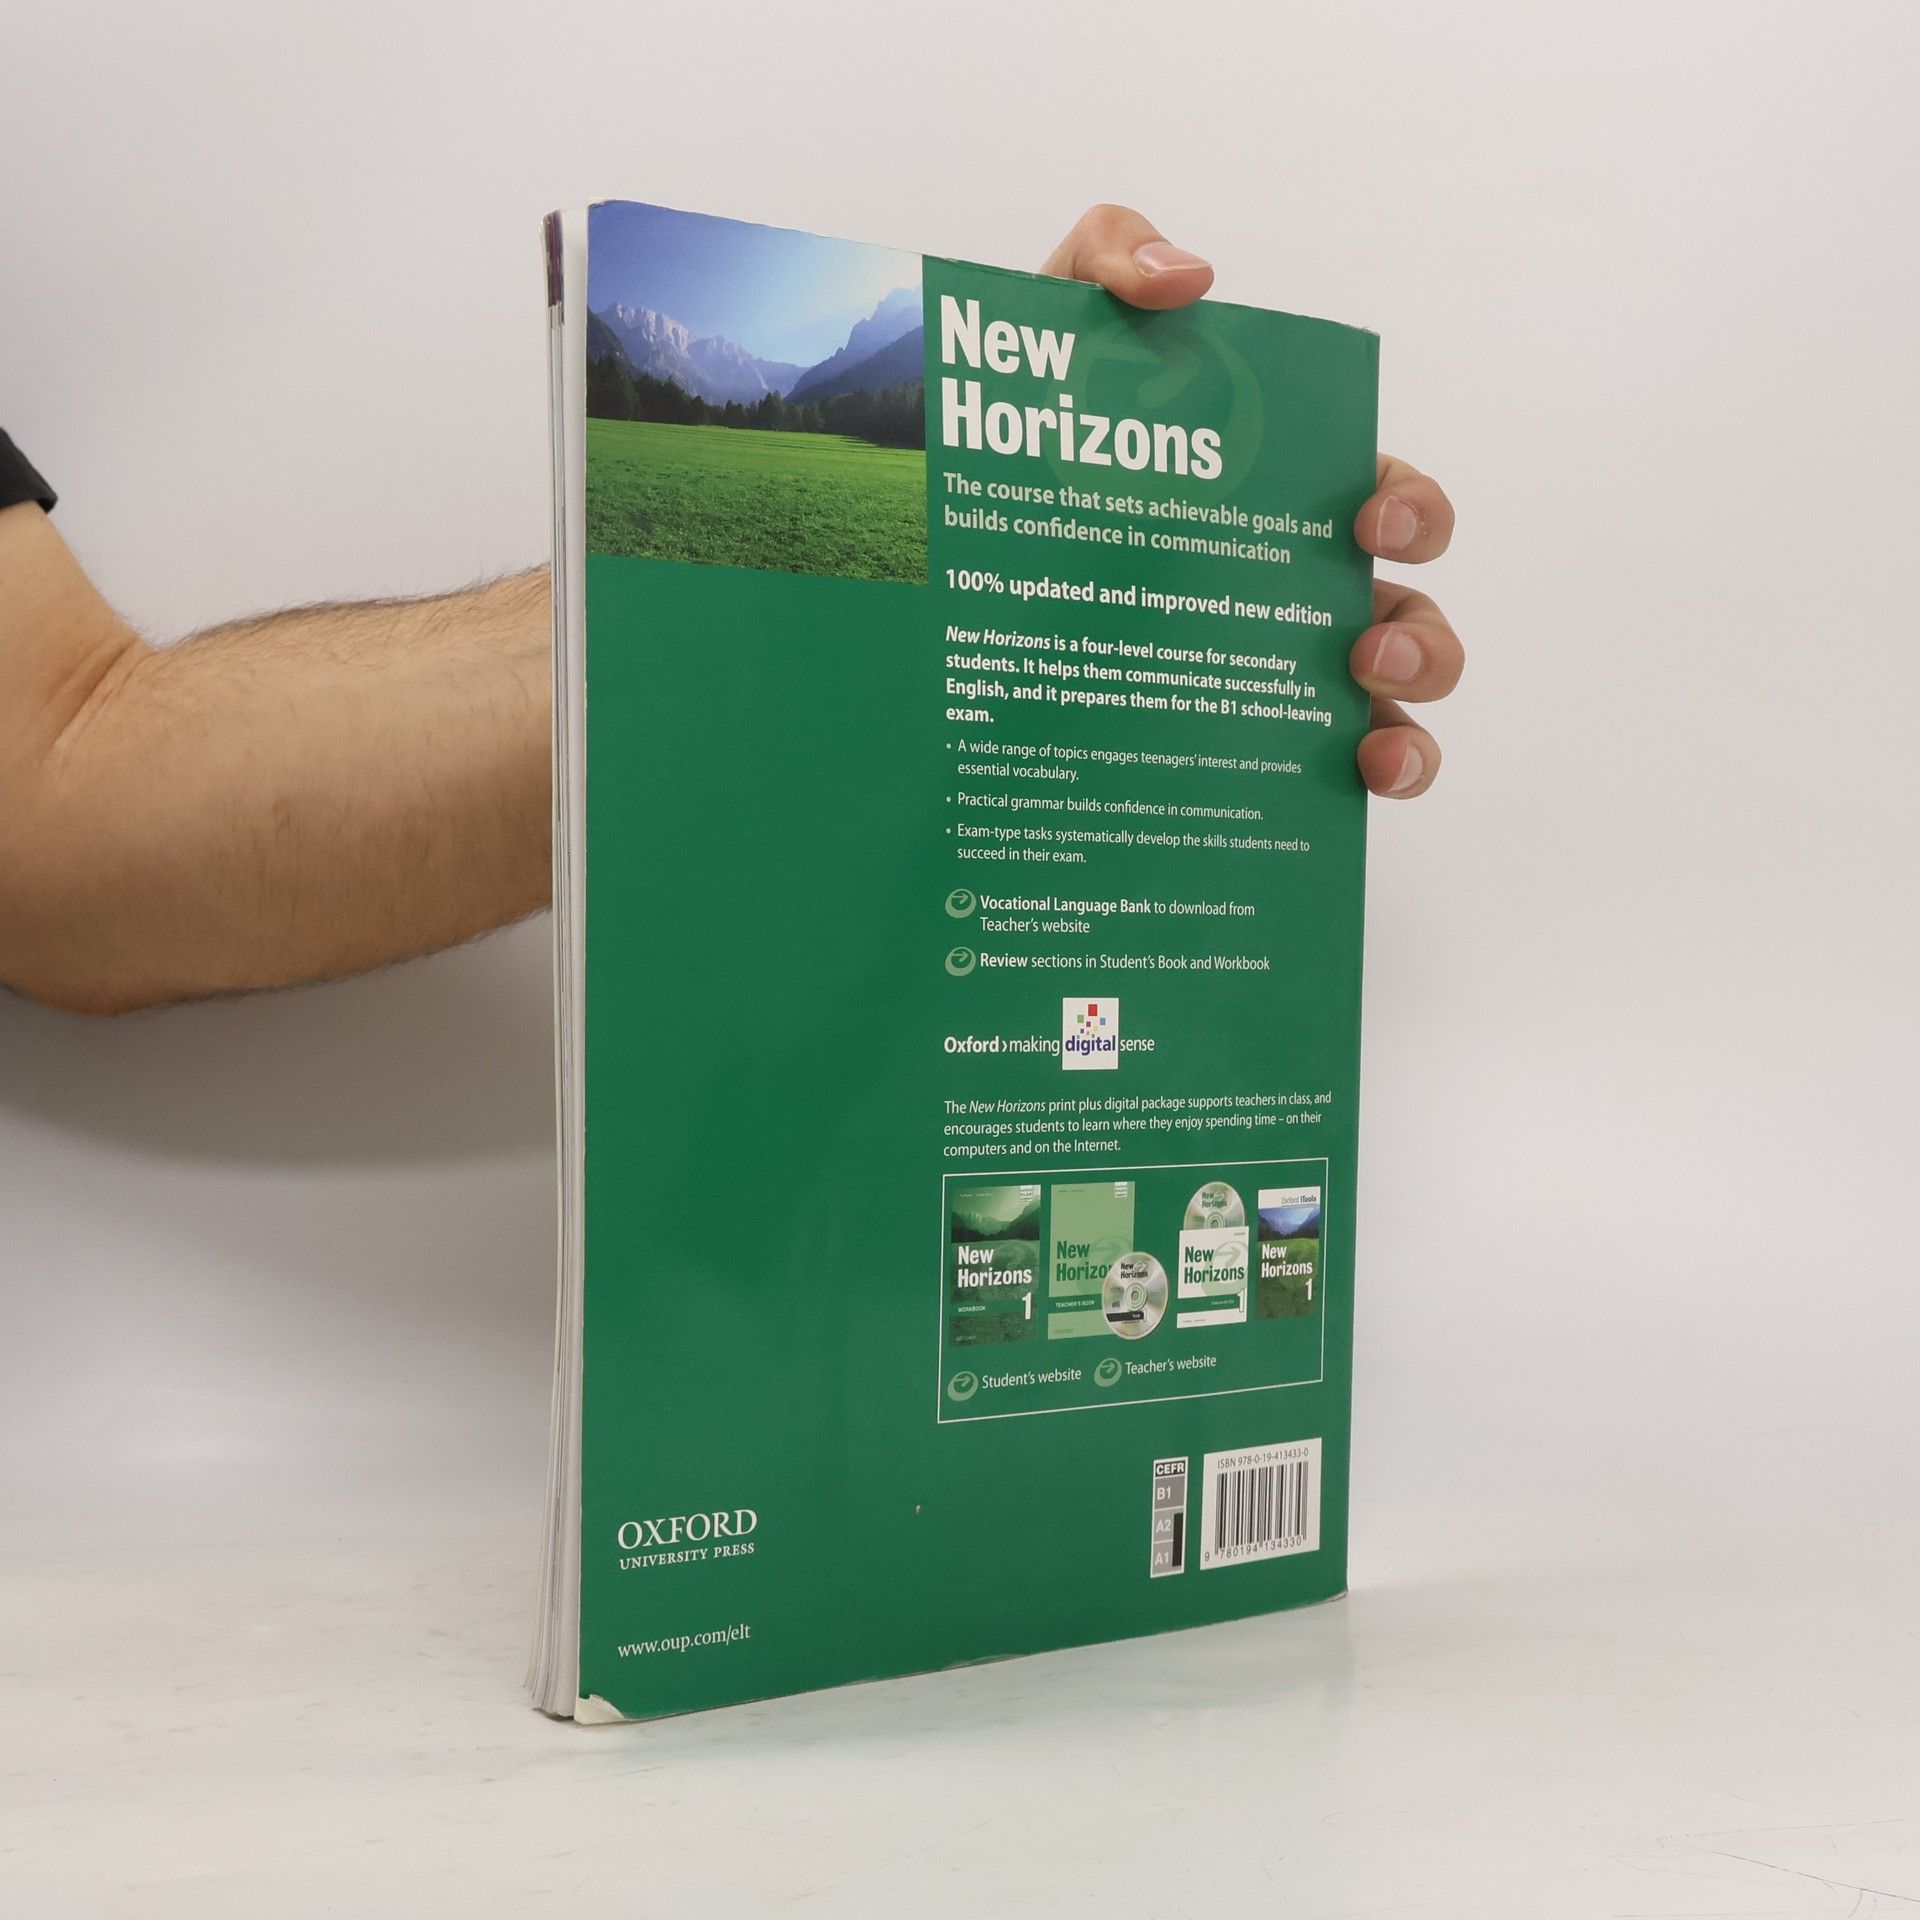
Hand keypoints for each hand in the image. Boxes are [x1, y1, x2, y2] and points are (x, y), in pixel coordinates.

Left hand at [1041, 204, 1461, 798]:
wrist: (909, 556)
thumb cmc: (1005, 443)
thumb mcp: (1043, 332)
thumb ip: (1107, 260)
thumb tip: (1190, 279)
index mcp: (1274, 503)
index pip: (1383, 500)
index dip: (1409, 509)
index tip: (1367, 520)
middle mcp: (1285, 597)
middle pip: (1408, 614)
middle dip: (1420, 631)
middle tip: (1362, 642)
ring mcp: (1264, 683)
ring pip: (1394, 706)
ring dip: (1412, 717)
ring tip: (1365, 719)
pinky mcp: (1227, 753)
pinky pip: (1328, 781)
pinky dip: (1376, 775)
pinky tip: (1356, 778)